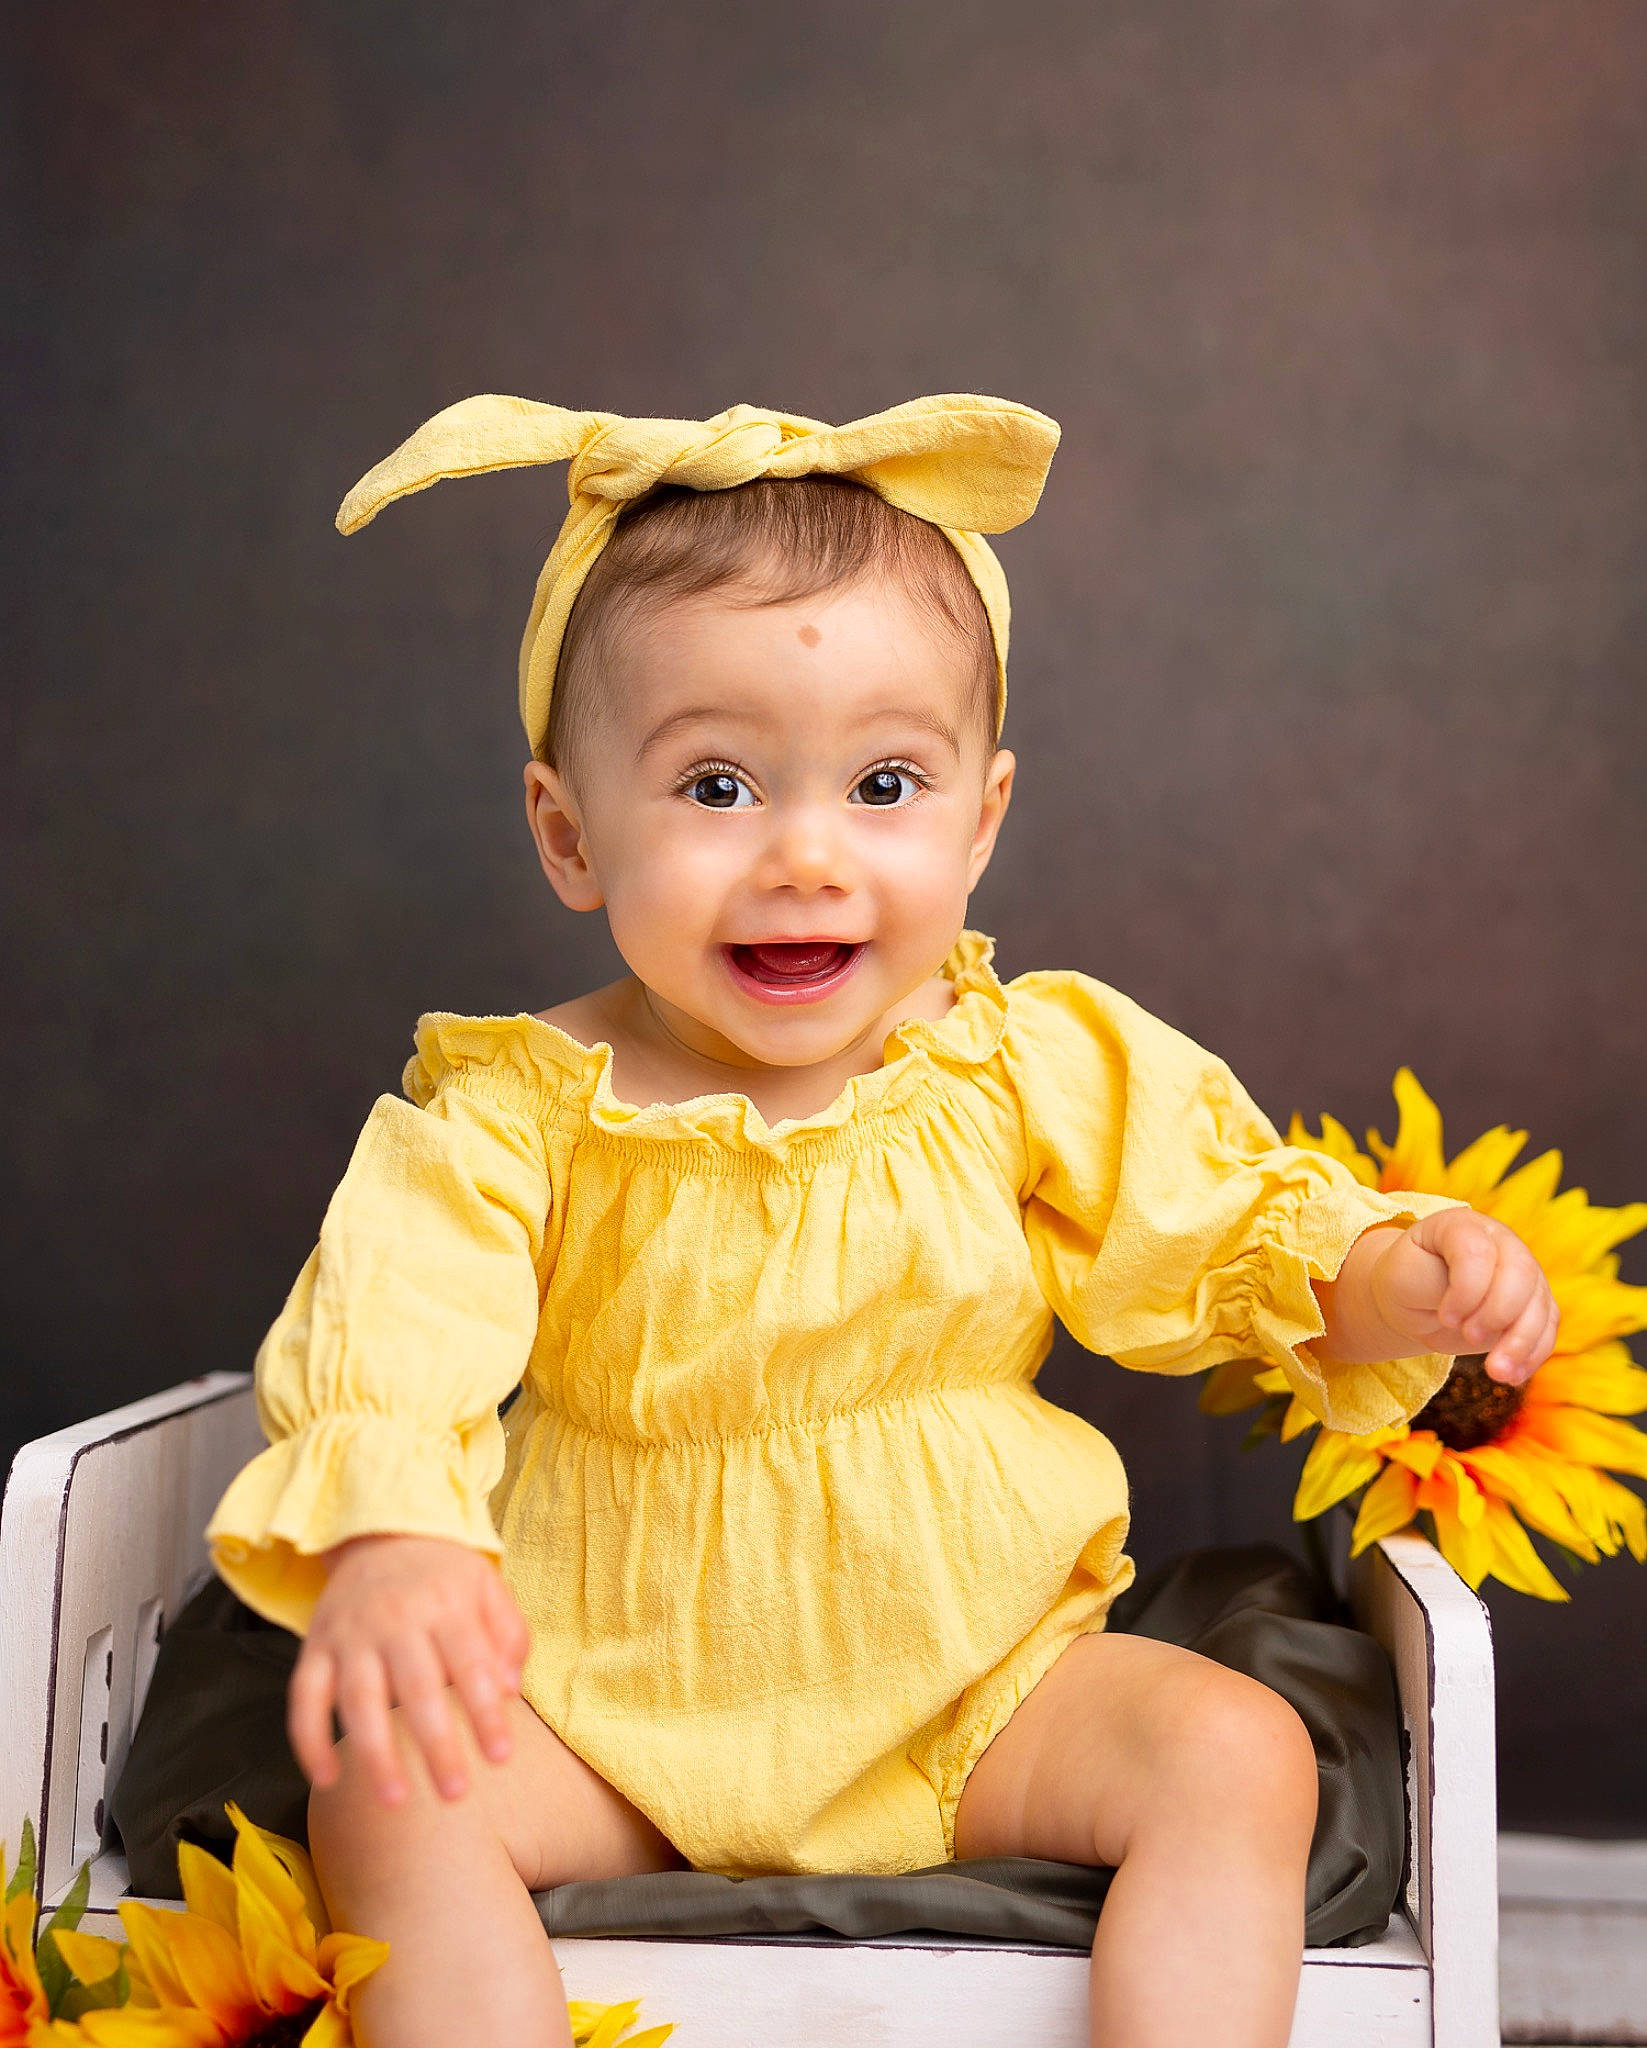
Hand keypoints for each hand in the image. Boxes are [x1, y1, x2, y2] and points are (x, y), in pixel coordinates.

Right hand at [289, 1533, 530, 1807]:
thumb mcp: (488, 1587)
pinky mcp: (315, 1646)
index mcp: (446, 1605)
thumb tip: (509, 1691)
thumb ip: (508, 1636)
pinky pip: (303, 1697)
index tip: (500, 1757)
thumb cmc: (443, 1574)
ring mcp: (350, 1634)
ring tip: (395, 1801)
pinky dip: (308, 1740)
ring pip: (358, 1698)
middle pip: (416, 1687)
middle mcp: (396, 1619)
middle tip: (454, 1794)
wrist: (379, 1531)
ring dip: (374, 1753)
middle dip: (436, 1745)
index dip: (485, 1712)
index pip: (471, 1664)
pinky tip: (326, 1779)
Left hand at [1368, 1209, 1558, 1384]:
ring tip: (1497, 1374)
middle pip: (1520, 1272)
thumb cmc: (1407, 1280)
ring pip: (1540, 1304)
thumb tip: (1478, 1304)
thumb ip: (1437, 1282)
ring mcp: (1523, 1271)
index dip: (1466, 1290)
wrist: (1417, 1298)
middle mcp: (1501, 1242)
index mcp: (1463, 1226)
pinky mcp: (1534, 1303)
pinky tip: (1511, 1377)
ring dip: (1521, 1343)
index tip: (1445, 1318)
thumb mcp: (1404, 1276)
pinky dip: (1532, 1355)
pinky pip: (1547, 1328)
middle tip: (1470, 1338)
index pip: (1477, 1252)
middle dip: (1498, 1313)